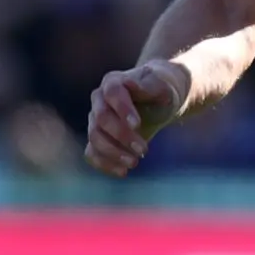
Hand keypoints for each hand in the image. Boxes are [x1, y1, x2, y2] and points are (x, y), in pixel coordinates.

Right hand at [84, 59, 191, 175]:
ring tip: (134, 163)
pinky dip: (104, 164)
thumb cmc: (162, 91)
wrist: (158, 101)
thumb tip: (129, 83)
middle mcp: (99, 100)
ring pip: (94, 138)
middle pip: (102, 119)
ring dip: (113, 153)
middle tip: (144, 150)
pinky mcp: (97, 138)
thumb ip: (149, 85)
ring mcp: (95, 120)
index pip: (113, 94)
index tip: (138, 125)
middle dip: (122, 136)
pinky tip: (123, 172)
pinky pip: (91, 153)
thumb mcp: (163, 86)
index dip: (123, 109)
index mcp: (113, 82)